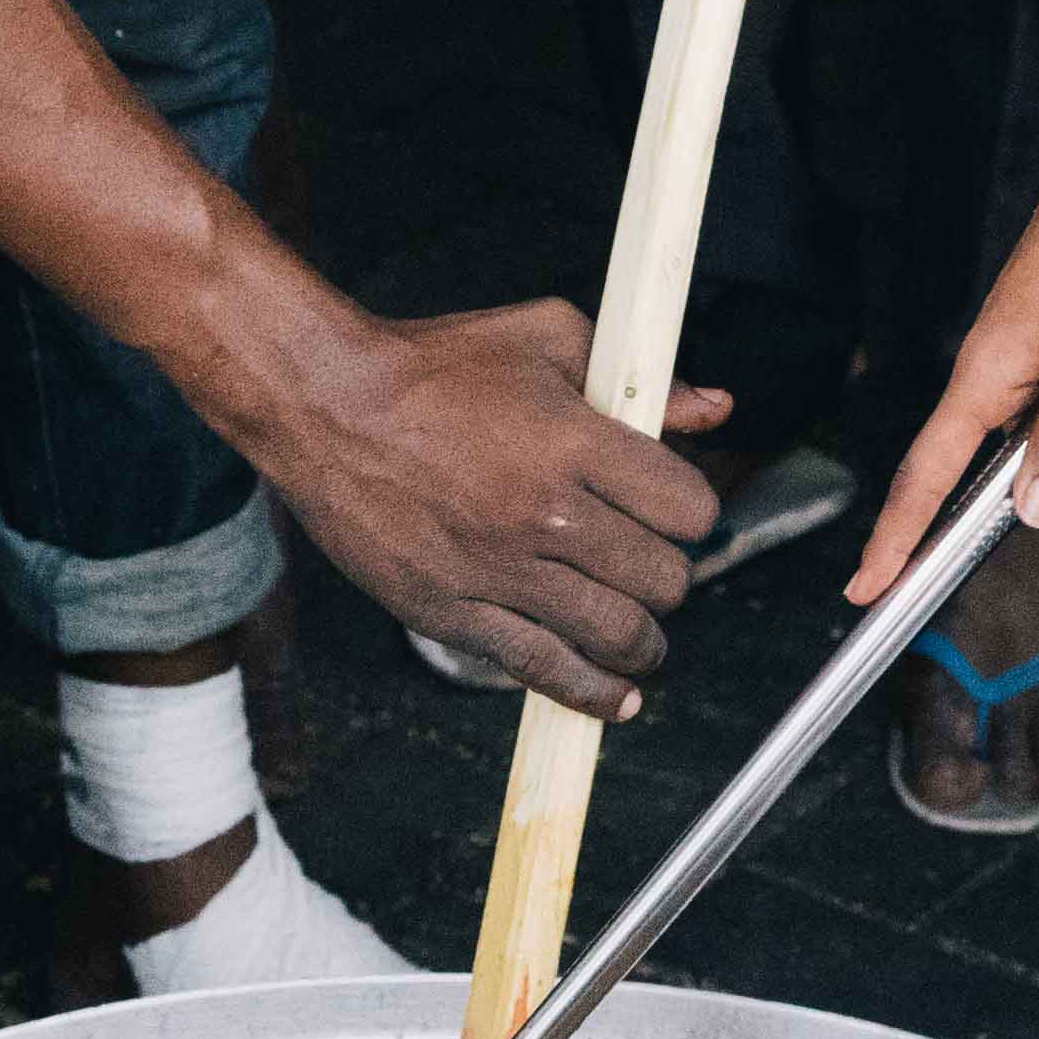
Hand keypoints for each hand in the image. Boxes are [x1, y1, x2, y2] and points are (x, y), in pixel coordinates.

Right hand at [268, 296, 721, 715]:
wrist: (323, 402)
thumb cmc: (433, 363)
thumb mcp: (548, 338)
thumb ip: (640, 377)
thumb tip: (715, 408)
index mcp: (574, 443)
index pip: (688, 508)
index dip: (692, 511)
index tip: (675, 512)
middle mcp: (544, 513)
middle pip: (662, 579)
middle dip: (668, 575)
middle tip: (646, 565)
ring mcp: (498, 569)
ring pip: (616, 633)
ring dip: (643, 640)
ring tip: (639, 634)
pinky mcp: (452, 610)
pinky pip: (543, 669)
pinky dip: (591, 694)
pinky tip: (617, 700)